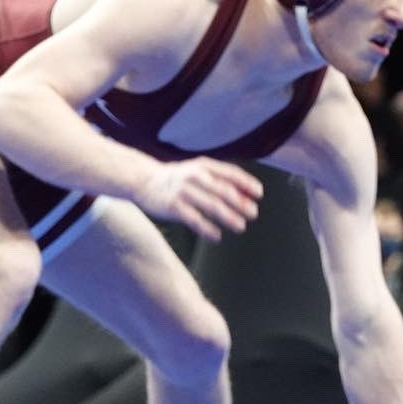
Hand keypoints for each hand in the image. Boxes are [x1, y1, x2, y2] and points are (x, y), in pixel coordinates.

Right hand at [133, 157, 262, 240]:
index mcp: (203, 166)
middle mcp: (194, 176)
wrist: (143, 180)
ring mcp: (183, 191)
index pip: (230, 173)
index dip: (246, 183)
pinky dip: (208, 230)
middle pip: (223, 191)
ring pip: (211, 206)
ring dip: (229, 217)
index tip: (259, 194)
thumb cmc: (177, 177)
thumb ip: (219, 179)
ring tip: (241, 227)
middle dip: (241, 203)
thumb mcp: (197, 170)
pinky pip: (195, 220)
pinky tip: (217, 237)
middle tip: (253, 213)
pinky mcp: (173, 207)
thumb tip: (246, 194)